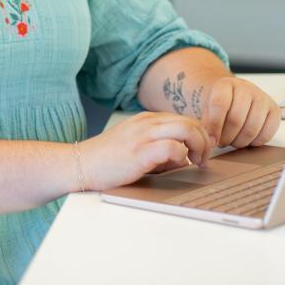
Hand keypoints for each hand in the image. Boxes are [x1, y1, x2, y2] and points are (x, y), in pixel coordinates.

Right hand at [79, 111, 212, 190]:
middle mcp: (146, 122)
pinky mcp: (140, 152)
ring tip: (197, 162)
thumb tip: (185, 158)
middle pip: (190, 121)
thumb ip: (161, 149)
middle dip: (204, 140)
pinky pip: (173, 147)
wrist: (80, 165)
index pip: (184, 119)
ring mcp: (143, 135)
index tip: (200, 152)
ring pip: (186, 129)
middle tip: (204, 159)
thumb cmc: (107, 161)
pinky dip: (181, 156)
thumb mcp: (137, 147)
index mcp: (146, 119)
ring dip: (199, 146)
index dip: (199, 135)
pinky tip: (176, 165)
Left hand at [202, 76, 280, 147]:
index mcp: (226, 84)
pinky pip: (266, 134)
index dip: (214, 125)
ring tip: (233, 141)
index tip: (211, 140)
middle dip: (227, 137)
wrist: (235, 97)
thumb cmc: (220, 106)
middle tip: (222, 142)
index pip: (219, 104)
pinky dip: (254, 142)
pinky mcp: (275, 111)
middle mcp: (246, 88)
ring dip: (240, 142)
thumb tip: (211, 141)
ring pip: (251, 129)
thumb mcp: (207, 110)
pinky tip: (246, 139)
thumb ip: (206, 123)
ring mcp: (262, 98)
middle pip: (236, 119)